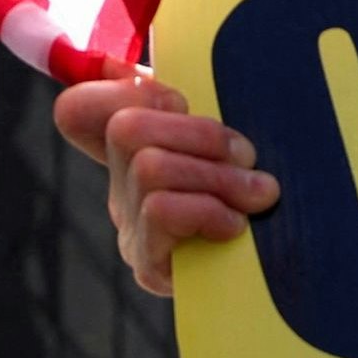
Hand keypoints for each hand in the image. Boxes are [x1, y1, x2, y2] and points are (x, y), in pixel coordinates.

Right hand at [52, 75, 277, 293]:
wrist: (277, 290)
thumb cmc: (259, 201)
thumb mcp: (233, 150)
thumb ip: (206, 113)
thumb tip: (145, 68)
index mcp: (136, 151)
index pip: (80, 108)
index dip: (120, 90)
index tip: (179, 99)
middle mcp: (121, 186)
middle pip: (128, 129)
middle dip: (199, 135)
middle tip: (246, 156)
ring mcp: (129, 227)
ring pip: (150, 168)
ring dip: (215, 176)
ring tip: (256, 194)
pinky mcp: (147, 265)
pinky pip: (161, 210)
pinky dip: (206, 210)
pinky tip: (234, 226)